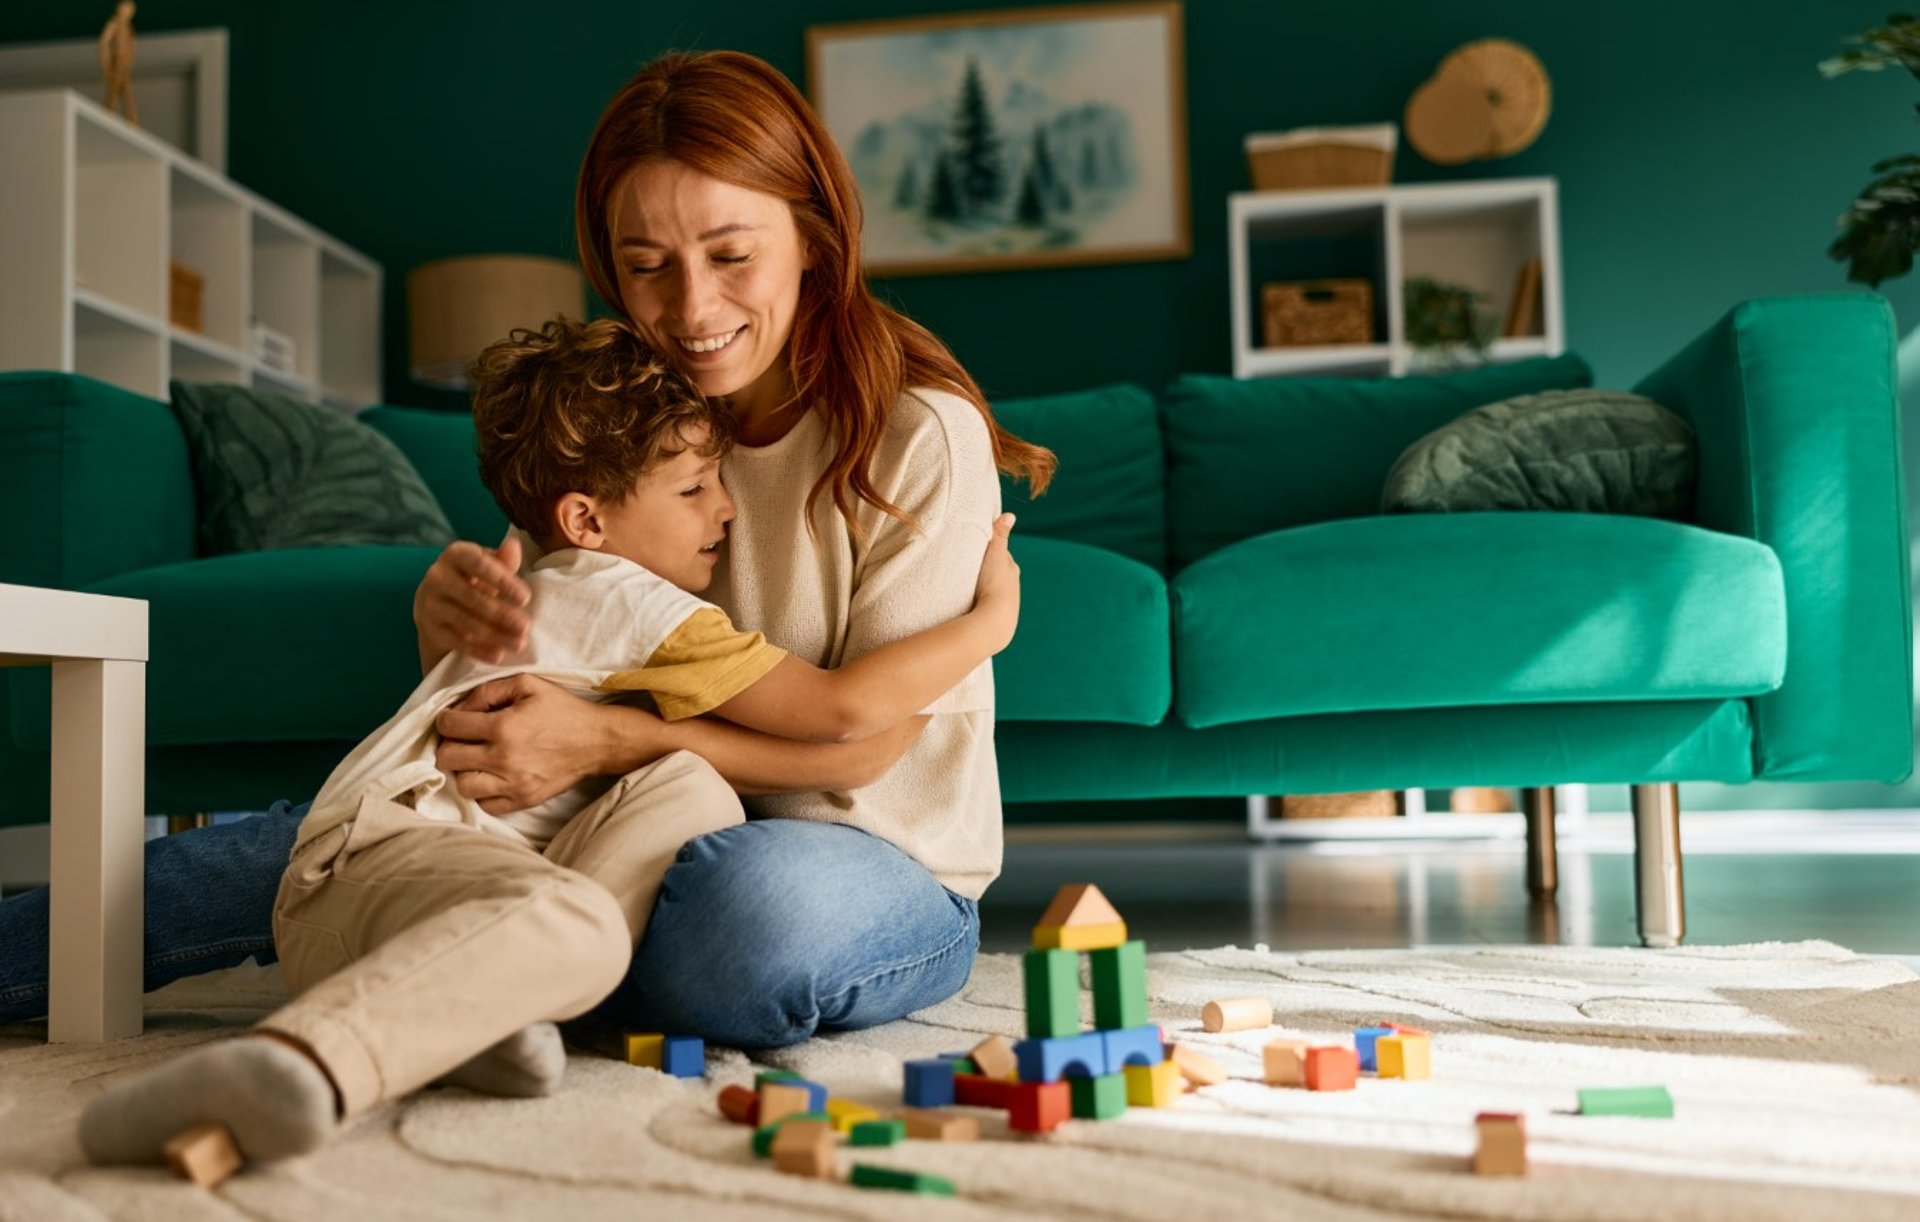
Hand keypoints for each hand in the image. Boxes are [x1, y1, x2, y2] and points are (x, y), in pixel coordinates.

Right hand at [415, 537, 532, 666]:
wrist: (438, 600)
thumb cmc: (474, 578)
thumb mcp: (488, 565)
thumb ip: (503, 559)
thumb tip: (514, 546)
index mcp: (455, 554)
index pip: (479, 565)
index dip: (503, 581)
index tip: (526, 599)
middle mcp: (437, 576)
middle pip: (473, 597)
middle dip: (502, 614)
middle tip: (526, 627)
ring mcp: (430, 603)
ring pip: (465, 621)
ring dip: (495, 635)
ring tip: (519, 643)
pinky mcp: (429, 627)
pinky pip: (456, 641)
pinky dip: (478, 650)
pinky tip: (498, 655)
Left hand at [434, 674, 620, 814]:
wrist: (597, 741)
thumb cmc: (562, 709)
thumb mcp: (528, 684)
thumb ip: (488, 691)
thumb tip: (460, 707)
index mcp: (503, 726)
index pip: (449, 726)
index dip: (446, 719)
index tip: (455, 719)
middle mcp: (504, 758)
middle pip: (447, 758)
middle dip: (449, 745)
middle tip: (463, 740)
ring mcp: (513, 784)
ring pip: (462, 785)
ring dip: (464, 770)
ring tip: (476, 760)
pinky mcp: (523, 800)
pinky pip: (485, 804)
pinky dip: (483, 791)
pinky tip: (492, 776)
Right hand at [971, 512, 1020, 652]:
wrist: (995, 622)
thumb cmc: (994, 585)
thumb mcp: (994, 554)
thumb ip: (999, 535)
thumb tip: (1010, 515)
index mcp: (1012, 569)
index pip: (1000, 554)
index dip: (987, 550)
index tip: (974, 548)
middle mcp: (1013, 585)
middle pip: (997, 572)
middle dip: (985, 569)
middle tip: (968, 567)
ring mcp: (1007, 602)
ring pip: (993, 588)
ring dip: (983, 586)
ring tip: (968, 586)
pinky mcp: (999, 616)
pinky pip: (989, 603)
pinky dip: (982, 600)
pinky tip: (973, 603)